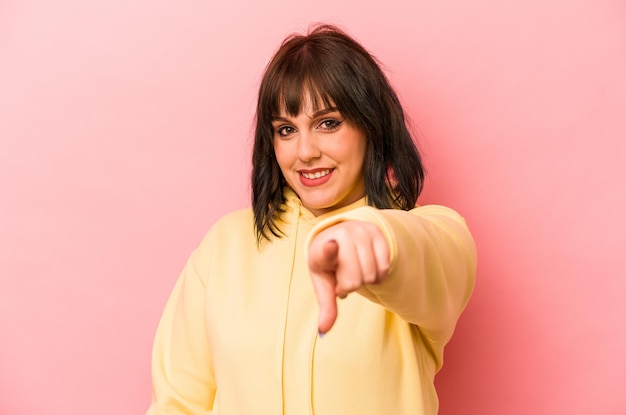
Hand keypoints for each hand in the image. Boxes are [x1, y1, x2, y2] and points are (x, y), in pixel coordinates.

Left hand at [308, 220, 389, 334]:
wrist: (339, 236)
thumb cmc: (329, 265)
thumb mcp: (324, 283)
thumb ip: (326, 306)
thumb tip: (323, 332)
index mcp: (321, 249)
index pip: (326, 251)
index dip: (329, 250)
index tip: (331, 245)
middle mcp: (341, 236)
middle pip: (354, 280)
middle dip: (350, 286)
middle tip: (343, 277)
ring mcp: (361, 232)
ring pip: (371, 275)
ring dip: (364, 281)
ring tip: (354, 271)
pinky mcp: (377, 233)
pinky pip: (384, 268)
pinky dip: (377, 276)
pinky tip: (367, 269)